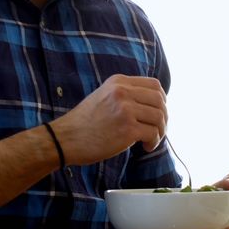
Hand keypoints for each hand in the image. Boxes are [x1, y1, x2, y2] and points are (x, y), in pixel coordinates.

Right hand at [51, 74, 167, 165]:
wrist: (65, 139)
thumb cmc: (84, 123)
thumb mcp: (103, 96)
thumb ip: (125, 94)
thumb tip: (153, 104)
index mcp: (118, 81)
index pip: (154, 84)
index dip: (161, 99)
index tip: (158, 112)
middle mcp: (123, 91)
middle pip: (160, 100)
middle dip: (163, 117)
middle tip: (158, 130)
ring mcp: (125, 109)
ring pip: (159, 117)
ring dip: (160, 131)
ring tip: (150, 140)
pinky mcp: (127, 129)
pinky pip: (153, 133)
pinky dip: (154, 142)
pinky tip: (145, 147)